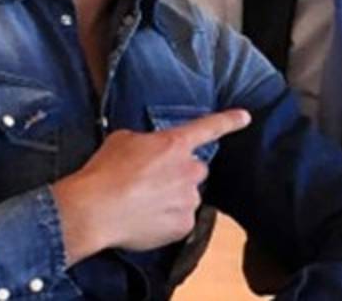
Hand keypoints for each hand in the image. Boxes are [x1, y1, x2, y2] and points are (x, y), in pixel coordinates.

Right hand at [52, 109, 250, 263]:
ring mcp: (189, 199)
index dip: (229, 121)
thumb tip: (148, 150)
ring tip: (143, 203)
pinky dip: (167, 221)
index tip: (245, 117)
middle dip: (180, 174)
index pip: (209, 128)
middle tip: (153, 182)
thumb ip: (146, 142)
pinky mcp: (184, 225)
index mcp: (175, 144)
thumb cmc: (105, 172)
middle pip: (196, 170)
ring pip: (188, 197)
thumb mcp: (122, 140)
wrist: (95, 210)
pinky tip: (145, 219)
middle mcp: (189, 170)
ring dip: (173, 198)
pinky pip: (182, 221)